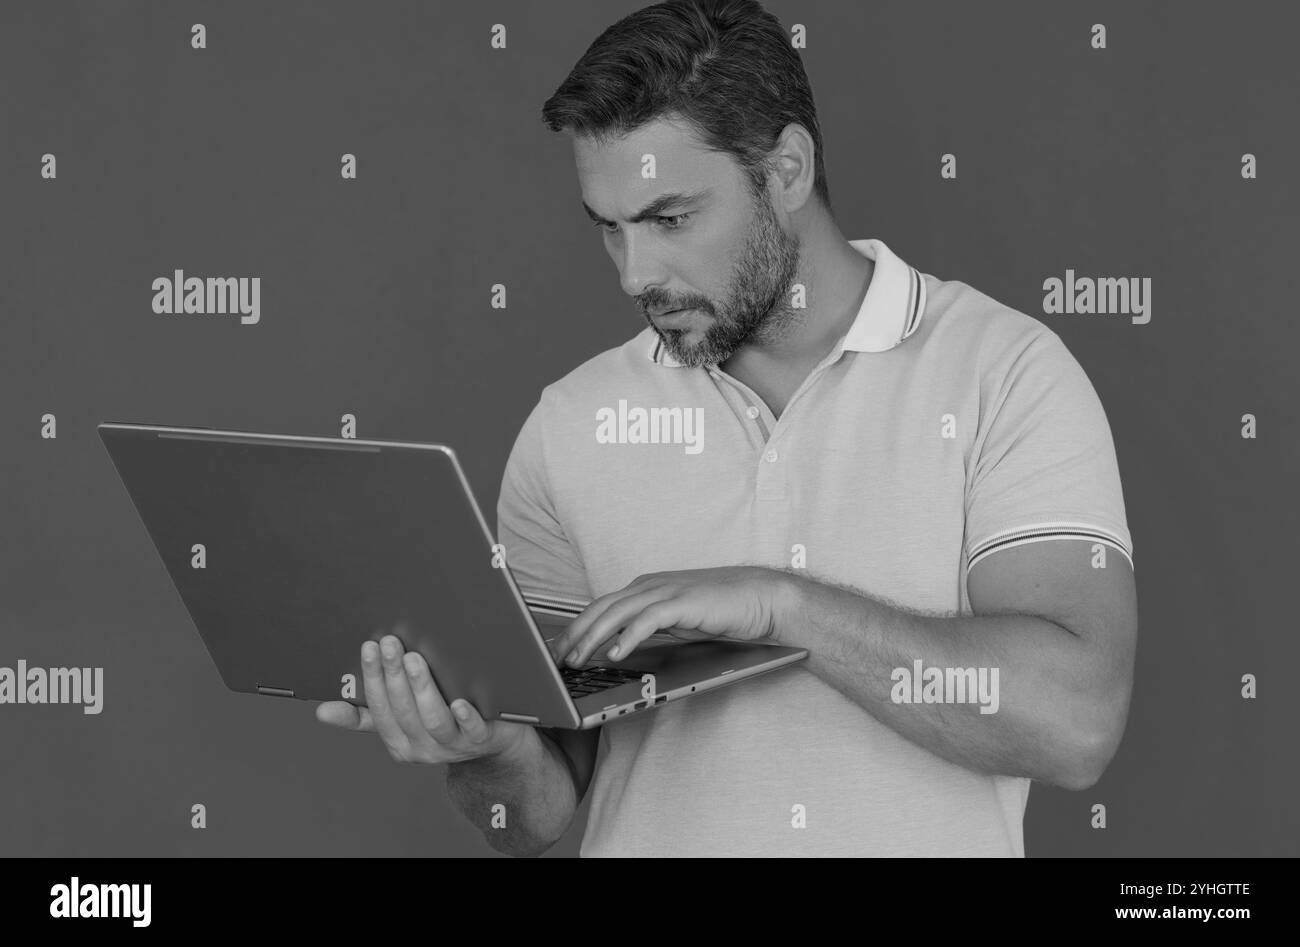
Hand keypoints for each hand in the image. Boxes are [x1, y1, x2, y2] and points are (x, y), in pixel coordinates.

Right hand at [316, 632, 529, 764]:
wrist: (494, 744)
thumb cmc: (445, 723)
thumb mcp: (402, 721)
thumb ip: (366, 715)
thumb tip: (322, 712)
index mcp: (399, 740)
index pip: (378, 708)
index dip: (372, 677)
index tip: (368, 647)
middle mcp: (422, 746)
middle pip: (403, 710)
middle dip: (393, 674)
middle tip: (389, 643)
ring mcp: (452, 745)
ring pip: (432, 719)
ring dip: (421, 688)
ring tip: (415, 659)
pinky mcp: (482, 740)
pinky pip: (472, 730)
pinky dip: (465, 717)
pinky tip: (460, 702)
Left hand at [552, 566, 794, 666]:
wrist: (761, 599)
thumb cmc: (720, 612)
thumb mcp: (674, 623)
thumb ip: (647, 629)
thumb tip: (616, 649)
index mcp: (644, 589)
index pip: (600, 607)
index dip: (574, 628)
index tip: (556, 651)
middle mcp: (649, 586)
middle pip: (599, 608)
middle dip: (573, 634)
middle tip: (554, 660)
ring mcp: (665, 591)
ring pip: (616, 613)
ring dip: (592, 637)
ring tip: (575, 660)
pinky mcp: (682, 602)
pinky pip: (646, 620)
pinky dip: (627, 637)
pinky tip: (614, 654)